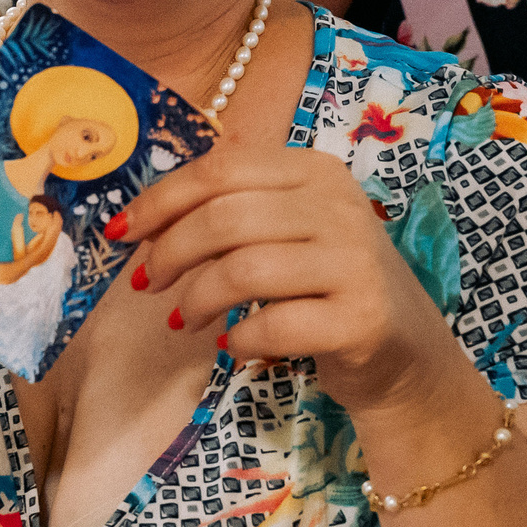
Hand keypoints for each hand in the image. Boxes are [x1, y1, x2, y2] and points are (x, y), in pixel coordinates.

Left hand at [122, 145, 467, 416]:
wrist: (406, 356)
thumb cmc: (325, 289)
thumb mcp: (286, 232)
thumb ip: (229, 213)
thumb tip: (138, 223)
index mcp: (315, 171)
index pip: (221, 170)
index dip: (161, 201)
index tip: (121, 233)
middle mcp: (340, 207)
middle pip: (224, 218)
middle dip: (170, 253)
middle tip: (149, 284)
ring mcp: (356, 262)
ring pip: (243, 269)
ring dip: (196, 300)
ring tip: (185, 320)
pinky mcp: (362, 319)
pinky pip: (274, 324)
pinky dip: (238, 339)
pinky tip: (233, 345)